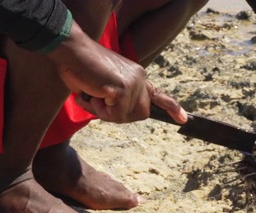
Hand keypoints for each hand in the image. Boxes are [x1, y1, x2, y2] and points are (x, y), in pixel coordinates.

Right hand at [47, 21, 186, 123]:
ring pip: (126, 117)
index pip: (158, 95)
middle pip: (141, 114)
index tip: (184, 120)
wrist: (71, 50)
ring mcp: (133, 83)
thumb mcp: (104, 84)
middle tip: (99, 102)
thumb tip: (116, 113)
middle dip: (120, 116)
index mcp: (137, 76)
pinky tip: (91, 93)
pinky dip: (99, 110)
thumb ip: (115, 98)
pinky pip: (114, 115)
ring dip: (106, 113)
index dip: (172, 108)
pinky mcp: (123, 89)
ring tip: (93, 94)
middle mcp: (140, 78)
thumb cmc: (81, 67)